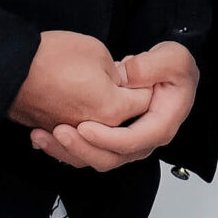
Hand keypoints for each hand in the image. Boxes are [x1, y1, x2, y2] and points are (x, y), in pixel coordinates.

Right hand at [9, 30, 153, 135]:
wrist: (9, 68)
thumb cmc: (52, 57)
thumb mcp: (97, 52)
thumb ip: (118, 72)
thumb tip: (122, 80)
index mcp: (112, 109)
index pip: (143, 102)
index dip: (145, 84)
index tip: (141, 74)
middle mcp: (94, 128)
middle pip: (122, 125)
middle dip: (127, 105)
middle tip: (126, 85)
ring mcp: (70, 133)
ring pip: (95, 138)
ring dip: (102, 123)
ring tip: (103, 102)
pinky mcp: (50, 131)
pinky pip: (70, 140)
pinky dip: (76, 131)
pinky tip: (75, 118)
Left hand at [30, 41, 199, 173]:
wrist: (170, 72)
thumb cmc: (174, 68)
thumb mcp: (172, 59)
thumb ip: (151, 67)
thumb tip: (128, 75)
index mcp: (160, 125)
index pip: (131, 142)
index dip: (106, 138)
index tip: (83, 126)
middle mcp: (143, 140)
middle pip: (110, 158)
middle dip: (81, 148)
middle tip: (59, 131)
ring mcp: (127, 142)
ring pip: (96, 158)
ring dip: (68, 151)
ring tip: (42, 135)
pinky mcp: (112, 139)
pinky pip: (89, 151)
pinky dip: (66, 147)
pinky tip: (45, 135)